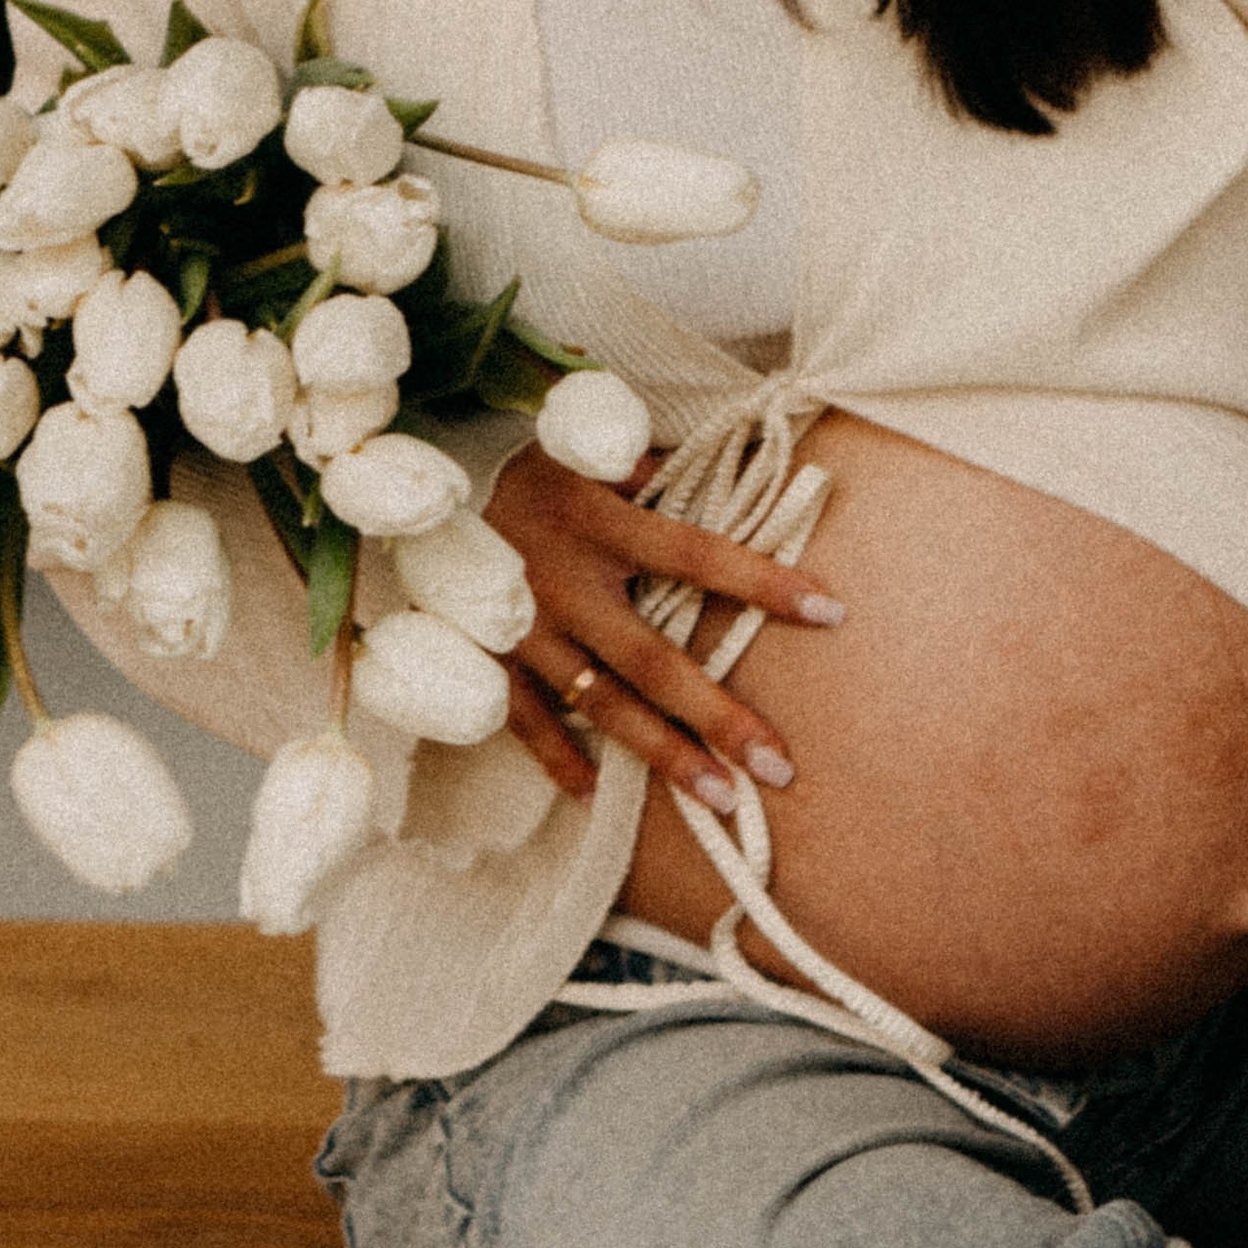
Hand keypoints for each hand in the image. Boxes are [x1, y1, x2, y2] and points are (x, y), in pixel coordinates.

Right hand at [483, 445, 843, 810]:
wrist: (418, 489)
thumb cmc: (524, 464)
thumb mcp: (582, 446)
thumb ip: (642, 466)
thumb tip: (697, 469)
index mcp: (598, 522)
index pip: (696, 555)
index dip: (762, 582)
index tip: (829, 611)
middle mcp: (564, 585)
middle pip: (653, 662)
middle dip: (719, 717)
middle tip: (779, 767)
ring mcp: (522, 632)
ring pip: (603, 706)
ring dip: (663, 756)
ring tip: (721, 800)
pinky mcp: (486, 660)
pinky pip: (527, 721)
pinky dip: (559, 758)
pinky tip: (597, 793)